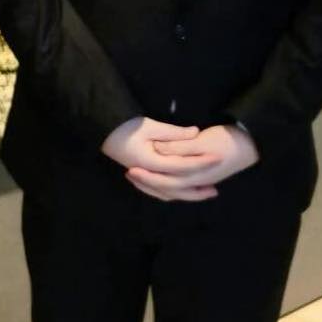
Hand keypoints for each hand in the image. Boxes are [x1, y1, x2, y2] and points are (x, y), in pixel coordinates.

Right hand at [102, 116, 221, 201]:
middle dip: (197, 189)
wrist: (104, 131)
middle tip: (216, 190)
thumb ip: (173, 132)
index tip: (218, 158)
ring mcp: (144, 178)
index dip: (201, 162)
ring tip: (202, 194)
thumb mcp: (149, 126)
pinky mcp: (142, 176)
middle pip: (177, 188)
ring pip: (168, 193)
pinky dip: (173, 193)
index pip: (182, 166)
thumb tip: (196, 132)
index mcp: (151, 163)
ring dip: (187, 195)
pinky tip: (182, 192)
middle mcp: (149, 175)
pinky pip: (160, 191)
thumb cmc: (125, 127)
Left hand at [127, 124, 259, 200]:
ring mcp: (200, 182)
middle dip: (147, 182)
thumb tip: (159, 149)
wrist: (250, 145)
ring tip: (139, 178)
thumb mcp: (202, 141)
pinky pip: (181, 187)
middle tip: (129, 173)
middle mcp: (195, 182)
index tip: (130, 168)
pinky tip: (161, 180)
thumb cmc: (226, 141)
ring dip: (156, 186)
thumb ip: (180, 146)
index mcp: (193, 174)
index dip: (147, 176)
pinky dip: (168, 185)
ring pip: (174, 191)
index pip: (165, 180)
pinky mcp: (203, 178)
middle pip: (167, 188)